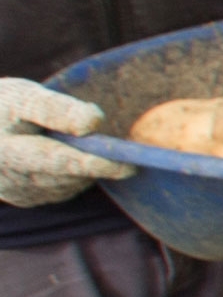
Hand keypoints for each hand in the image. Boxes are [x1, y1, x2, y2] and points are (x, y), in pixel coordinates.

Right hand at [0, 78, 126, 210]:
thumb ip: (55, 110)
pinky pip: (66, 187)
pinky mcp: (32, 198)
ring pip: (72, 183)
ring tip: (103, 148)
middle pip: (72, 175)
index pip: (61, 161)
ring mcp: (24, 193)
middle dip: (102, 165)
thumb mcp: (23, 98)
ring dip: (91, 168)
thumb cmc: (2, 107)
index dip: (97, 164)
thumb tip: (92, 123)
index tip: (131, 165)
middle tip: (135, 155)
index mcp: (10, 154)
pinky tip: (82, 156)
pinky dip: (79, 174)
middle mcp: (15, 181)